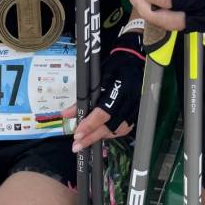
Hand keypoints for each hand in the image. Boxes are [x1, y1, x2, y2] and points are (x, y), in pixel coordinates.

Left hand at [67, 31, 144, 150]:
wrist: (134, 59)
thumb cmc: (115, 65)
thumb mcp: (97, 77)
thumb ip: (83, 96)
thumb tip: (66, 114)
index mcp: (121, 88)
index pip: (104, 112)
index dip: (90, 124)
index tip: (77, 134)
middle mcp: (131, 100)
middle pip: (111, 126)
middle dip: (92, 137)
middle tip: (77, 146)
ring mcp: (136, 107)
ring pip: (119, 130)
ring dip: (102, 136)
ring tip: (87, 140)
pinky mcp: (138, 111)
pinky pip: (125, 128)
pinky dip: (112, 132)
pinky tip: (102, 133)